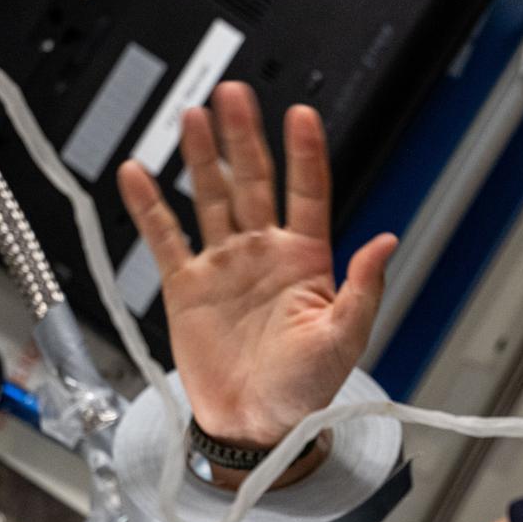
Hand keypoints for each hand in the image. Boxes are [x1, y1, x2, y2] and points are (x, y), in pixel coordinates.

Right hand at [117, 81, 397, 448]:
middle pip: (253, 181)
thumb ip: (363, 290)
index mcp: (306, 260)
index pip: (307, 193)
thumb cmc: (305, 391)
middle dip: (244, 138)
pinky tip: (137, 172)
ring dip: (201, 157)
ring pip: (211, 197)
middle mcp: (263, 252)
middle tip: (234, 94)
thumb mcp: (344, 340)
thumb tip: (385, 241)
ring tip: (193, 115)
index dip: (305, 155)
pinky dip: (149, 207)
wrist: (255, 427)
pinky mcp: (187, 286)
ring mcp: (224, 265)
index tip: (301, 115)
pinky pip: (165, 238)